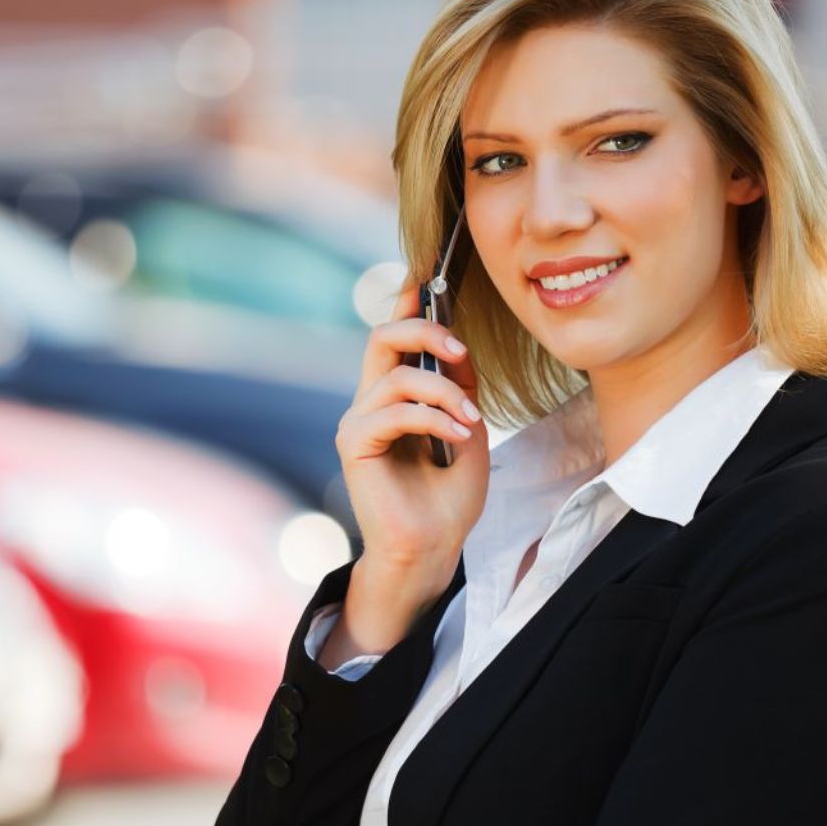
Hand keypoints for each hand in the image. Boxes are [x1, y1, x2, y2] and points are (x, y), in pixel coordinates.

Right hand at [335, 271, 490, 578]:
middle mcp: (370, 403)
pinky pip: (395, 411)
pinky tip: (458, 435)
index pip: (393, 337)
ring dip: (445, 393)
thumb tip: (456, 344)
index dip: (407, 301)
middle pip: (382, 337)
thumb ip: (459, 388)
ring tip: (471, 420)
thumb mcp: (466, 430)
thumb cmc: (449, 500)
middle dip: (425, 330)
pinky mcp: (355, 445)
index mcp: (393, 397)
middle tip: (460, 349)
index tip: (428, 275)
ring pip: (399, 376)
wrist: (432, 550)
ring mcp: (359, 422)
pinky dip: (434, 417)